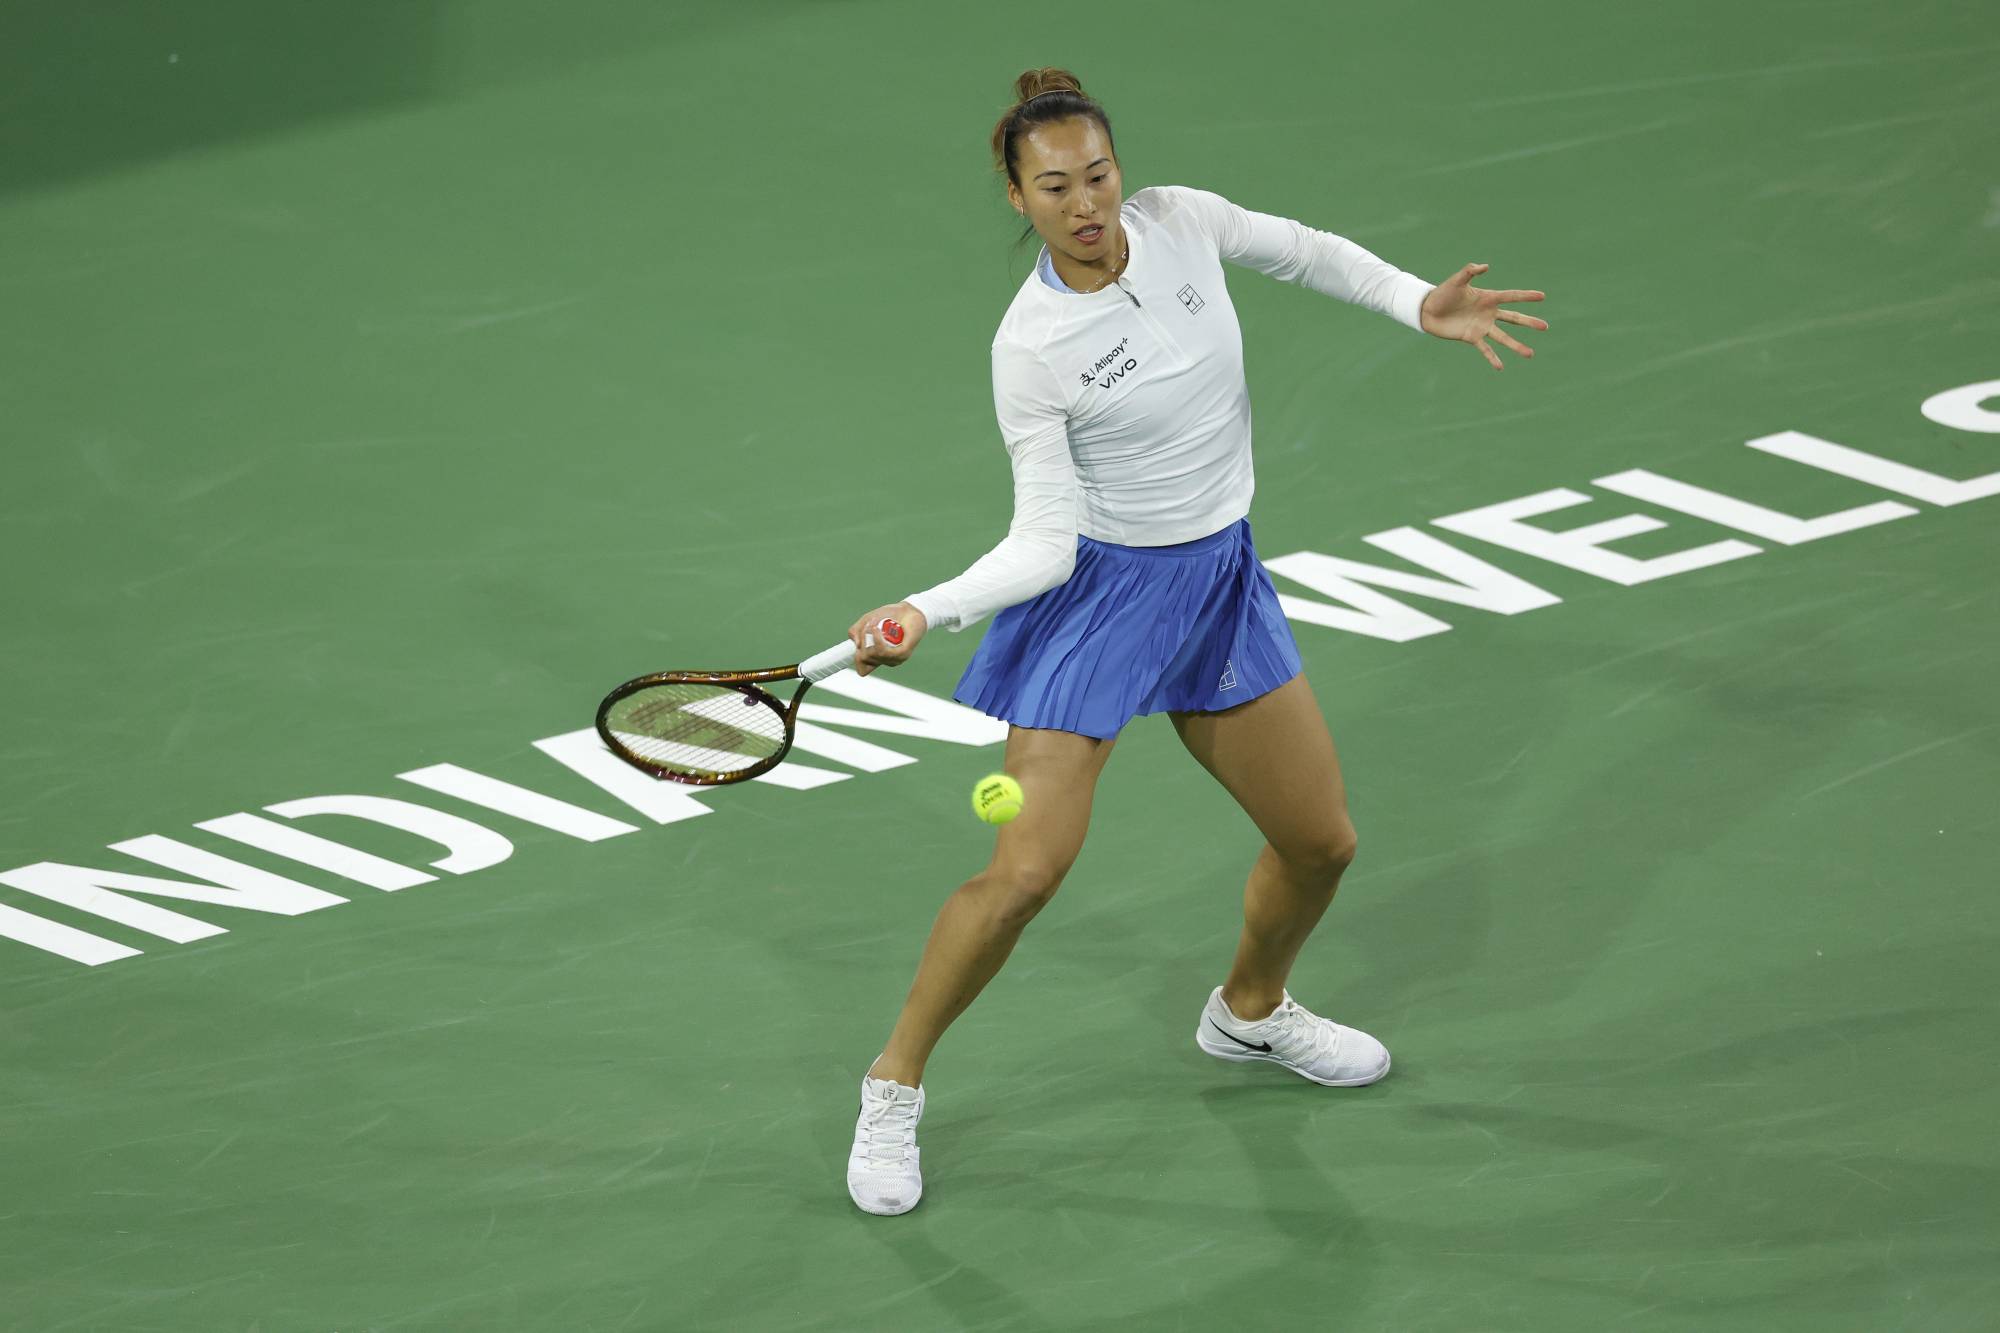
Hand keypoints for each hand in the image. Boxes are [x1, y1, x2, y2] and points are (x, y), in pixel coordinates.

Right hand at [847, 602, 926, 676]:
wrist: (909, 610)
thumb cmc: (889, 616)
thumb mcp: (866, 621)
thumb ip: (855, 631)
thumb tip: (857, 645)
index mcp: (877, 657)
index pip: (863, 670)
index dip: (856, 659)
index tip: (859, 644)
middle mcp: (886, 660)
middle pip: (864, 659)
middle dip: (862, 641)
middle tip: (868, 627)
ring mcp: (895, 658)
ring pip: (872, 655)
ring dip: (868, 637)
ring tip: (874, 625)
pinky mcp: (903, 653)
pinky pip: (883, 651)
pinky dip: (877, 639)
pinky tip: (877, 629)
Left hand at [1419, 263, 1547, 369]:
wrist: (1428, 310)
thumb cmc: (1443, 293)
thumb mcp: (1457, 280)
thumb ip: (1470, 271)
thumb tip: (1486, 266)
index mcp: (1488, 298)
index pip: (1511, 296)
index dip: (1526, 296)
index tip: (1542, 296)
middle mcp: (1488, 313)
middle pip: (1513, 318)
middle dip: (1529, 322)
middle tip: (1545, 326)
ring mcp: (1482, 326)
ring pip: (1503, 337)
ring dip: (1516, 346)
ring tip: (1530, 354)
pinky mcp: (1472, 337)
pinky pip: (1485, 349)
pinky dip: (1492, 358)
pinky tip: (1500, 367)